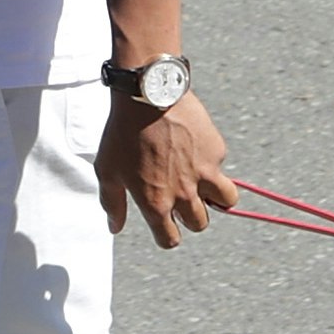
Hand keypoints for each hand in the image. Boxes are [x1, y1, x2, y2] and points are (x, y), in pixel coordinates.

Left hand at [96, 91, 237, 247]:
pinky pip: (220, 166)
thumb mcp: (107, 170)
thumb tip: (114, 226)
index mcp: (155, 203)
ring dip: (217, 198)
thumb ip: (112, 203)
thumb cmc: (122, 132)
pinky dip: (211, 163)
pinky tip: (194, 147)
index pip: (170, 239)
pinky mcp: (216, 152)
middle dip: (192, 217)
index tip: (166, 228)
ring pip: (226, 201)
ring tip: (206, 186)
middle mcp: (183, 193)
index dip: (167, 236)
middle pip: (199, 224)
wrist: (148, 95)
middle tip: (183, 200)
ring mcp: (204, 173)